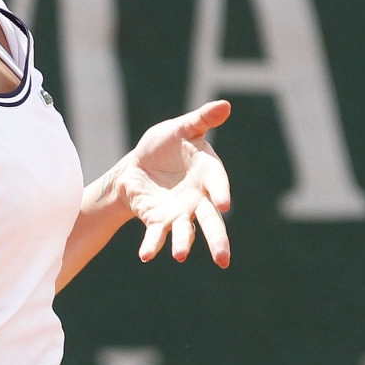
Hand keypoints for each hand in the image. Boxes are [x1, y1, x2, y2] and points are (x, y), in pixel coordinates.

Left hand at [108, 100, 232, 265]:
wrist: (139, 165)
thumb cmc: (165, 144)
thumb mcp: (180, 129)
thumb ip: (201, 120)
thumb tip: (225, 105)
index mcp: (208, 174)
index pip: (217, 184)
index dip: (220, 192)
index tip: (223, 204)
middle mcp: (197, 199)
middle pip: (210, 221)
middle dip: (217, 240)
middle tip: (223, 260)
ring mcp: (178, 213)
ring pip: (184, 232)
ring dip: (182, 244)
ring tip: (180, 255)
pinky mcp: (157, 220)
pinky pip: (155, 235)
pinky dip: (152, 245)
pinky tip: (146, 255)